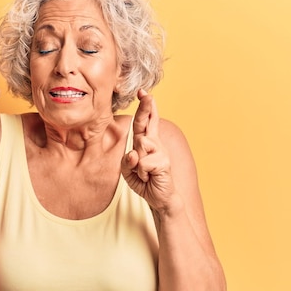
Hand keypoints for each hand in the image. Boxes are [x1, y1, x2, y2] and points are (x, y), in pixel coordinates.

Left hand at [121, 89, 174, 209]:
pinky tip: (148, 178)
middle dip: (146, 108)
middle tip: (146, 95)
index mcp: (146, 142)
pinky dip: (141, 173)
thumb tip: (134, 153)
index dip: (145, 107)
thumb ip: (127, 161)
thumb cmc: (145, 181)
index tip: (143, 92)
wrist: (159, 198)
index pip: (145, 122)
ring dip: (136, 163)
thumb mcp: (128, 171)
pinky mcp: (163, 162)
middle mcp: (155, 143)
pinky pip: (142, 163)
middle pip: (147, 123)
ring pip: (140, 146)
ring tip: (143, 173)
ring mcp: (160, 152)